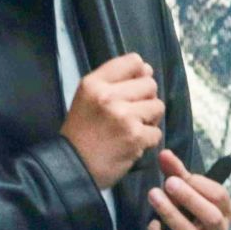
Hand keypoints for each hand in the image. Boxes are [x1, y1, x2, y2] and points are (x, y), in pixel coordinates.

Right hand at [61, 53, 163, 190]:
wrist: (73, 167)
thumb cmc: (81, 132)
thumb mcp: (87, 97)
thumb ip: (114, 81)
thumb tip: (148, 70)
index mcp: (95, 83)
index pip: (134, 62)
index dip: (139, 74)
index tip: (133, 88)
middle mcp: (109, 96)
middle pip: (150, 84)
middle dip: (146, 99)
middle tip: (132, 113)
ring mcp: (124, 116)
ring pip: (157, 107)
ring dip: (149, 119)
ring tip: (133, 128)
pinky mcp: (135, 137)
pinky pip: (156, 132)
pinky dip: (147, 140)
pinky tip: (132, 143)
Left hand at [145, 149, 230, 229]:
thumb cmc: (189, 217)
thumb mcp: (187, 194)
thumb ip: (177, 173)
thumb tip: (163, 153)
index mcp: (224, 212)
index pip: (220, 196)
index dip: (201, 184)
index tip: (182, 176)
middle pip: (211, 216)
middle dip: (190, 198)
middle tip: (169, 182)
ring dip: (170, 213)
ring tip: (153, 195)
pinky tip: (151, 223)